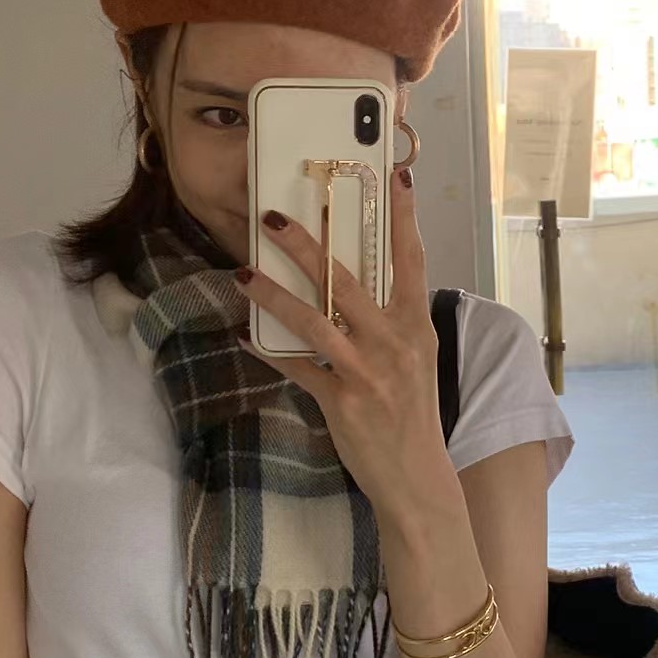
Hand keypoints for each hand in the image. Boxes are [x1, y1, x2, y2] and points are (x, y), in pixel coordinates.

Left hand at [232, 166, 454, 515]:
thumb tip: (352, 290)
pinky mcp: (340, 400)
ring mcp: (367, 371)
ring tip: (243, 272)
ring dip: (274, 293)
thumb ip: (389, 324)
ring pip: (314, 320)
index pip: (412, 261)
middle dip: (306, 246)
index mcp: (416, 326)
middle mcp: (394, 342)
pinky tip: (242, 336)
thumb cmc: (413, 415)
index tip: (394, 179)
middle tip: (273, 218)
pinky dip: (267, 351)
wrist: (416, 477)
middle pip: (346, 281)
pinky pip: (296, 368)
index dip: (403, 219)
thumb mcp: (414, 362)